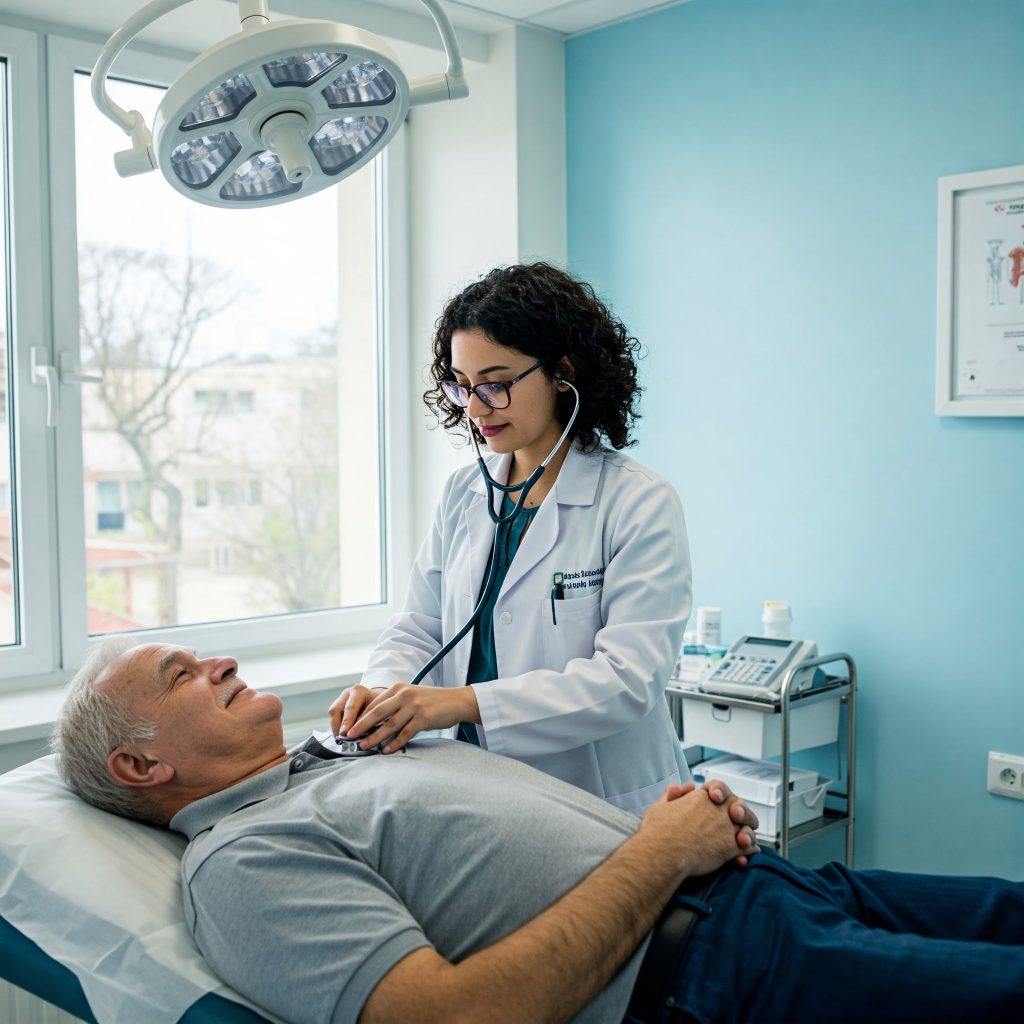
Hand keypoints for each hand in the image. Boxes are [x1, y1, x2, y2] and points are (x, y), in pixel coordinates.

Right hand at [328, 684, 387, 739]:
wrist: (379, 698)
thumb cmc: (381, 705)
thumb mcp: (380, 710)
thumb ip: (372, 720)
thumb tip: (362, 735)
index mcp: (359, 691)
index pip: (350, 707)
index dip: (347, 721)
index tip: (344, 733)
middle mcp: (348, 693)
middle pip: (336, 710)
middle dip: (338, 726)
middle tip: (341, 739)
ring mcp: (341, 698)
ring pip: (332, 714)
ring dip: (335, 728)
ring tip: (341, 740)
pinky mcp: (338, 705)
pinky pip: (333, 717)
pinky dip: (336, 728)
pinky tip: (342, 736)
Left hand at [346, 684, 479, 753]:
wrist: (457, 701)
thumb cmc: (432, 702)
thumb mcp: (412, 697)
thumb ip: (395, 706)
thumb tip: (374, 724)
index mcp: (399, 688)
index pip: (374, 704)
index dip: (360, 716)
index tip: (350, 728)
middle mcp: (404, 695)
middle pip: (377, 713)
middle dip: (361, 726)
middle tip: (349, 737)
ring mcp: (414, 706)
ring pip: (389, 725)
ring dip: (375, 738)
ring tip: (364, 747)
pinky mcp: (423, 718)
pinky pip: (405, 733)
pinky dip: (394, 743)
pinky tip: (386, 751)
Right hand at [641, 779, 759, 876]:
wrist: (665, 852)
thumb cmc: (657, 831)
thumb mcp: (659, 807)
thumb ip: (673, 795)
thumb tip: (686, 786)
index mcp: (701, 797)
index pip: (719, 788)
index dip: (721, 793)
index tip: (717, 799)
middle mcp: (718, 809)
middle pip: (739, 805)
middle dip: (742, 812)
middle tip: (737, 820)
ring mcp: (726, 827)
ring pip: (747, 827)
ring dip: (748, 834)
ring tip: (743, 841)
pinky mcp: (731, 847)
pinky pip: (748, 847)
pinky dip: (749, 851)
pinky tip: (744, 857)